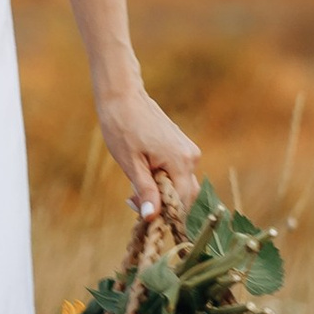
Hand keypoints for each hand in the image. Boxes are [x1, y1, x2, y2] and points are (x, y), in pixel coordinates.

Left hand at [95, 79, 199, 222]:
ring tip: (134, 188)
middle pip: (184, 195)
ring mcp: (188, 150)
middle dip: (162, 204)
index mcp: (181, 161)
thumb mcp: (130, 164)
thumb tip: (152, 217)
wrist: (122, 96)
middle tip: (132, 200)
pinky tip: (142, 175)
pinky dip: (163, 180)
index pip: (182, 202)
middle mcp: (192, 157)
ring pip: (180, 184)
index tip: (143, 216)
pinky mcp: (182, 147)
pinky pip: (177, 172)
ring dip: (161, 192)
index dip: (164, 214)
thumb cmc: (122, 127)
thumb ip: (145, 191)